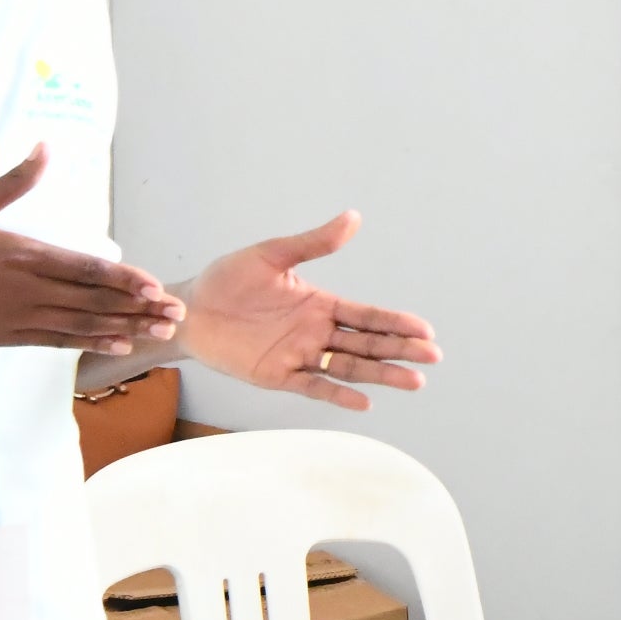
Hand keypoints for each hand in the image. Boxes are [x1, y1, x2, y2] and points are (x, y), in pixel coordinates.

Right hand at [0, 145, 184, 353]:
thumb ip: (14, 182)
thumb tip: (45, 147)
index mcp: (20, 254)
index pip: (84, 269)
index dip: (124, 279)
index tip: (156, 285)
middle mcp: (24, 290)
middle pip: (91, 300)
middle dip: (137, 307)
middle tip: (176, 314)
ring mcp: (14, 318)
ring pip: (79, 324)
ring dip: (123, 327)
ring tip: (158, 332)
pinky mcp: (3, 337)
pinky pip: (54, 342)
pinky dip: (88, 342)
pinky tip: (116, 344)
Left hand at [177, 211, 440, 411]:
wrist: (188, 309)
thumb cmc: (227, 280)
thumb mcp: (272, 255)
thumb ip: (314, 243)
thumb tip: (353, 217)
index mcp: (319, 303)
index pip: (367, 315)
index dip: (396, 323)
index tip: (425, 329)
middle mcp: (315, 332)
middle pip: (367, 344)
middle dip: (400, 350)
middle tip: (432, 357)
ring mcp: (299, 356)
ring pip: (349, 368)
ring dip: (381, 374)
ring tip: (413, 381)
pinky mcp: (277, 375)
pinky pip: (313, 386)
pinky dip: (338, 394)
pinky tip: (364, 401)